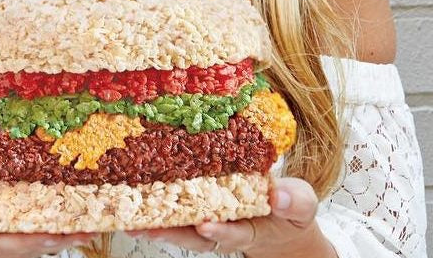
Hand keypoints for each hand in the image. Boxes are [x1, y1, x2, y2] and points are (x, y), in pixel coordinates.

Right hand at [0, 181, 96, 257]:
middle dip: (66, 234)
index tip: (66, 230)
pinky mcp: (10, 229)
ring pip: (40, 237)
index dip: (41, 237)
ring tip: (97, 216)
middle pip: (36, 243)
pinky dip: (57, 217)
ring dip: (67, 228)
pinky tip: (76, 206)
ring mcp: (5, 239)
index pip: (15, 243)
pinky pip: (36, 225)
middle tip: (95, 222)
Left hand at [127, 177, 334, 256]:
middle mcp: (224, 228)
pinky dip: (156, 206)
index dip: (220, 232)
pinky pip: (176, 209)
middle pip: (195, 237)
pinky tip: (135, 199)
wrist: (281, 212)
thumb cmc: (290, 208)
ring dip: (156, 225)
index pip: (234, 234)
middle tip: (149, 229)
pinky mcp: (198, 204)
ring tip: (130, 221)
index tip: (206, 226)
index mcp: (250, 227)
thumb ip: (295, 201)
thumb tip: (279, 195)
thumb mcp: (302, 204)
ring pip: (181, 227)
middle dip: (172, 234)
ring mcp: (209, 219)